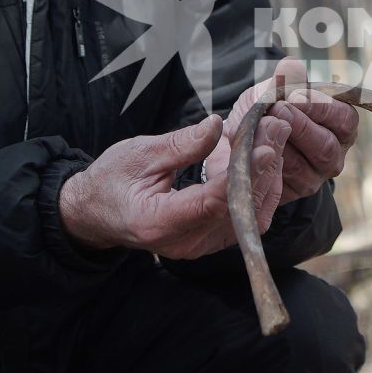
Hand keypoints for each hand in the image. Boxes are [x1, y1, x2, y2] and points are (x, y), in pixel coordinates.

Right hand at [59, 112, 289, 259]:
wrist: (96, 213)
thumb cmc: (112, 181)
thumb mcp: (139, 155)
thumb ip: (181, 144)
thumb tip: (216, 125)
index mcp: (158, 222)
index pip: (210, 203)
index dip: (241, 177)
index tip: (265, 150)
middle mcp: (184, 243)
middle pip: (236, 211)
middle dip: (262, 169)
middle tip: (275, 129)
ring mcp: (199, 247)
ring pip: (248, 219)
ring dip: (266, 178)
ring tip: (273, 137)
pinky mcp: (209, 241)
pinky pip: (244, 220)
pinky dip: (257, 189)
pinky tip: (262, 160)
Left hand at [221, 56, 359, 203]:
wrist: (239, 141)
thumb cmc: (267, 111)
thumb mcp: (273, 92)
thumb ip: (285, 80)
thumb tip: (291, 66)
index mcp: (340, 125)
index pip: (343, 118)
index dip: (320, 107)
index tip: (294, 97)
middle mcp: (333, 155)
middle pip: (325, 147)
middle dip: (300, 127)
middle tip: (277, 110)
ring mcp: (313, 178)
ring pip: (303, 167)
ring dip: (280, 145)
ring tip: (261, 126)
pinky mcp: (291, 194)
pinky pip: (280, 182)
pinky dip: (266, 163)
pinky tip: (253, 148)